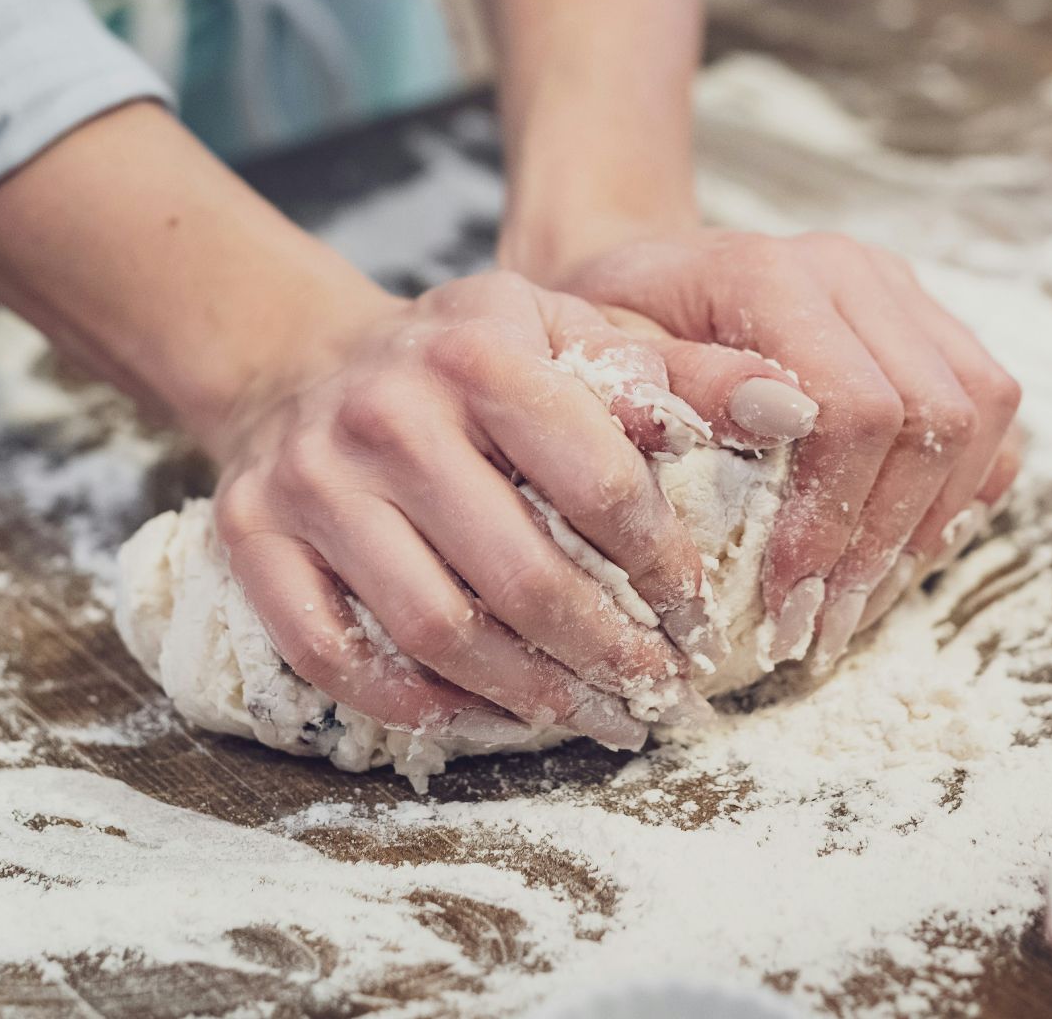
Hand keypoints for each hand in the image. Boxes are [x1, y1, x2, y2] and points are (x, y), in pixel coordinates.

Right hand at [207, 271, 760, 748]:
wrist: (305, 362)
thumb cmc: (463, 362)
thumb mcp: (567, 334)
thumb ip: (679, 372)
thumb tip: (797, 409)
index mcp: (479, 349)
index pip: (599, 482)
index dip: (665, 569)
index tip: (700, 620)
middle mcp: (386, 411)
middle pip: (520, 575)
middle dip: (606, 655)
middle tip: (657, 697)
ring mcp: (311, 479)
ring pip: (432, 628)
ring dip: (524, 696)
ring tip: (588, 718)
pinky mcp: (254, 536)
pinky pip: (333, 654)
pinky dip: (413, 703)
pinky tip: (477, 717)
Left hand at [546, 231, 1022, 667]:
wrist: (636, 282)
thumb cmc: (605, 335)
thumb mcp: (602, 363)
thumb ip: (678, 386)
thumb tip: (779, 419)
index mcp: (770, 274)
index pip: (854, 407)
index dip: (833, 519)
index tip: (786, 602)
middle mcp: (852, 271)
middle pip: (932, 416)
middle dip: (882, 542)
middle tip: (822, 628)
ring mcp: (900, 292)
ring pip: (980, 413)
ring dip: (929, 526)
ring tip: (858, 605)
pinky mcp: (928, 323)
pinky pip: (989, 414)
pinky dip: (960, 493)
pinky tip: (896, 554)